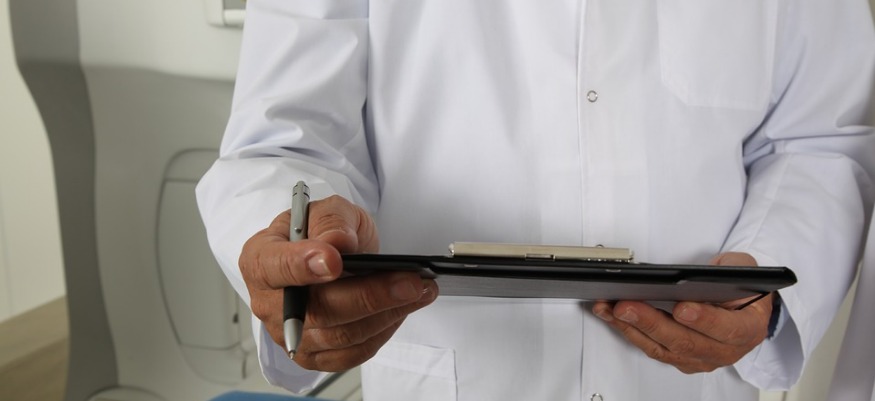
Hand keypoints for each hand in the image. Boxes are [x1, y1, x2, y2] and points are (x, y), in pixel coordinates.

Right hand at [239, 195, 438, 370]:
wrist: (331, 255)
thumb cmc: (323, 232)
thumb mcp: (328, 210)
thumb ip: (331, 220)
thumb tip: (337, 242)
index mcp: (260, 260)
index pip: (274, 267)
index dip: (302, 266)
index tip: (334, 261)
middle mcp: (269, 304)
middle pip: (316, 310)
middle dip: (368, 296)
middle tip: (409, 281)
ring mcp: (292, 335)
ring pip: (341, 335)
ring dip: (387, 314)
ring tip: (419, 290)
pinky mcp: (316, 356)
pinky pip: (352, 353)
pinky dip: (383, 331)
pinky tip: (404, 309)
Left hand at [591, 252, 772, 372]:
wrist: (744, 308)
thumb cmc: (743, 288)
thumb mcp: (744, 268)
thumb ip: (729, 268)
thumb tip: (697, 274)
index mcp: (747, 329)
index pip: (727, 329)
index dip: (704, 320)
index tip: (682, 308)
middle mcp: (724, 350)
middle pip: (685, 342)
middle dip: (651, 323)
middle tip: (626, 306)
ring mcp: (700, 358)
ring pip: (663, 348)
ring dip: (631, 328)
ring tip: (609, 309)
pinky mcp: (680, 358)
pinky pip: (652, 349)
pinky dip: (629, 332)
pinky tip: (612, 316)